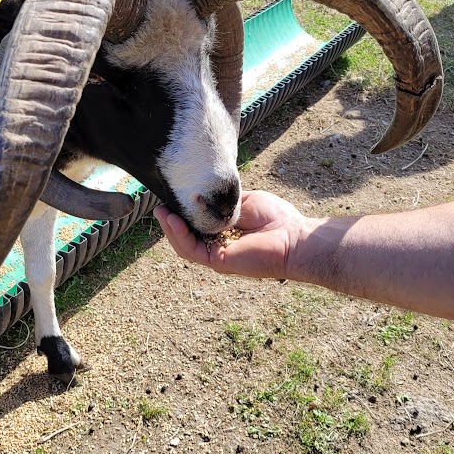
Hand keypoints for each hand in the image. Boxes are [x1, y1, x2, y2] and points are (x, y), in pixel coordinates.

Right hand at [155, 190, 305, 278]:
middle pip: (185, 236)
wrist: (294, 237)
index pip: (195, 224)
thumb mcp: (243, 201)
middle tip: (159, 205)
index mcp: (223, 231)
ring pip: (184, 245)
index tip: (171, 196)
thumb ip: (223, 200)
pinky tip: (174, 221)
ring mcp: (216, 255)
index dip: (181, 213)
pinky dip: (180, 236)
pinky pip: (192, 250)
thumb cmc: (276, 219)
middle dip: (170, 221)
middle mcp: (217, 245)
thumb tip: (204, 191)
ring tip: (161, 212)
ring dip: (170, 229)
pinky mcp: (218, 262)